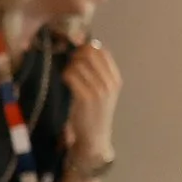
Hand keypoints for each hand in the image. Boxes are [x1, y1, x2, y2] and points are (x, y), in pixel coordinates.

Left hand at [61, 39, 121, 160]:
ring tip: (69, 77)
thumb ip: (97, 71)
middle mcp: (110, 82)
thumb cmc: (95, 111)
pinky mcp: (86, 97)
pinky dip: (65, 76)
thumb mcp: (103, 90)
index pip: (101, 51)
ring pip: (78, 63)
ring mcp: (99, 90)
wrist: (95, 136)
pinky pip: (71, 75)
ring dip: (68, 67)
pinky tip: (66, 84)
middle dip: (75, 55)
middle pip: (89, 53)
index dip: (86, 48)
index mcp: (116, 79)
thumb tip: (84, 46)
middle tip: (70, 65)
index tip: (77, 55)